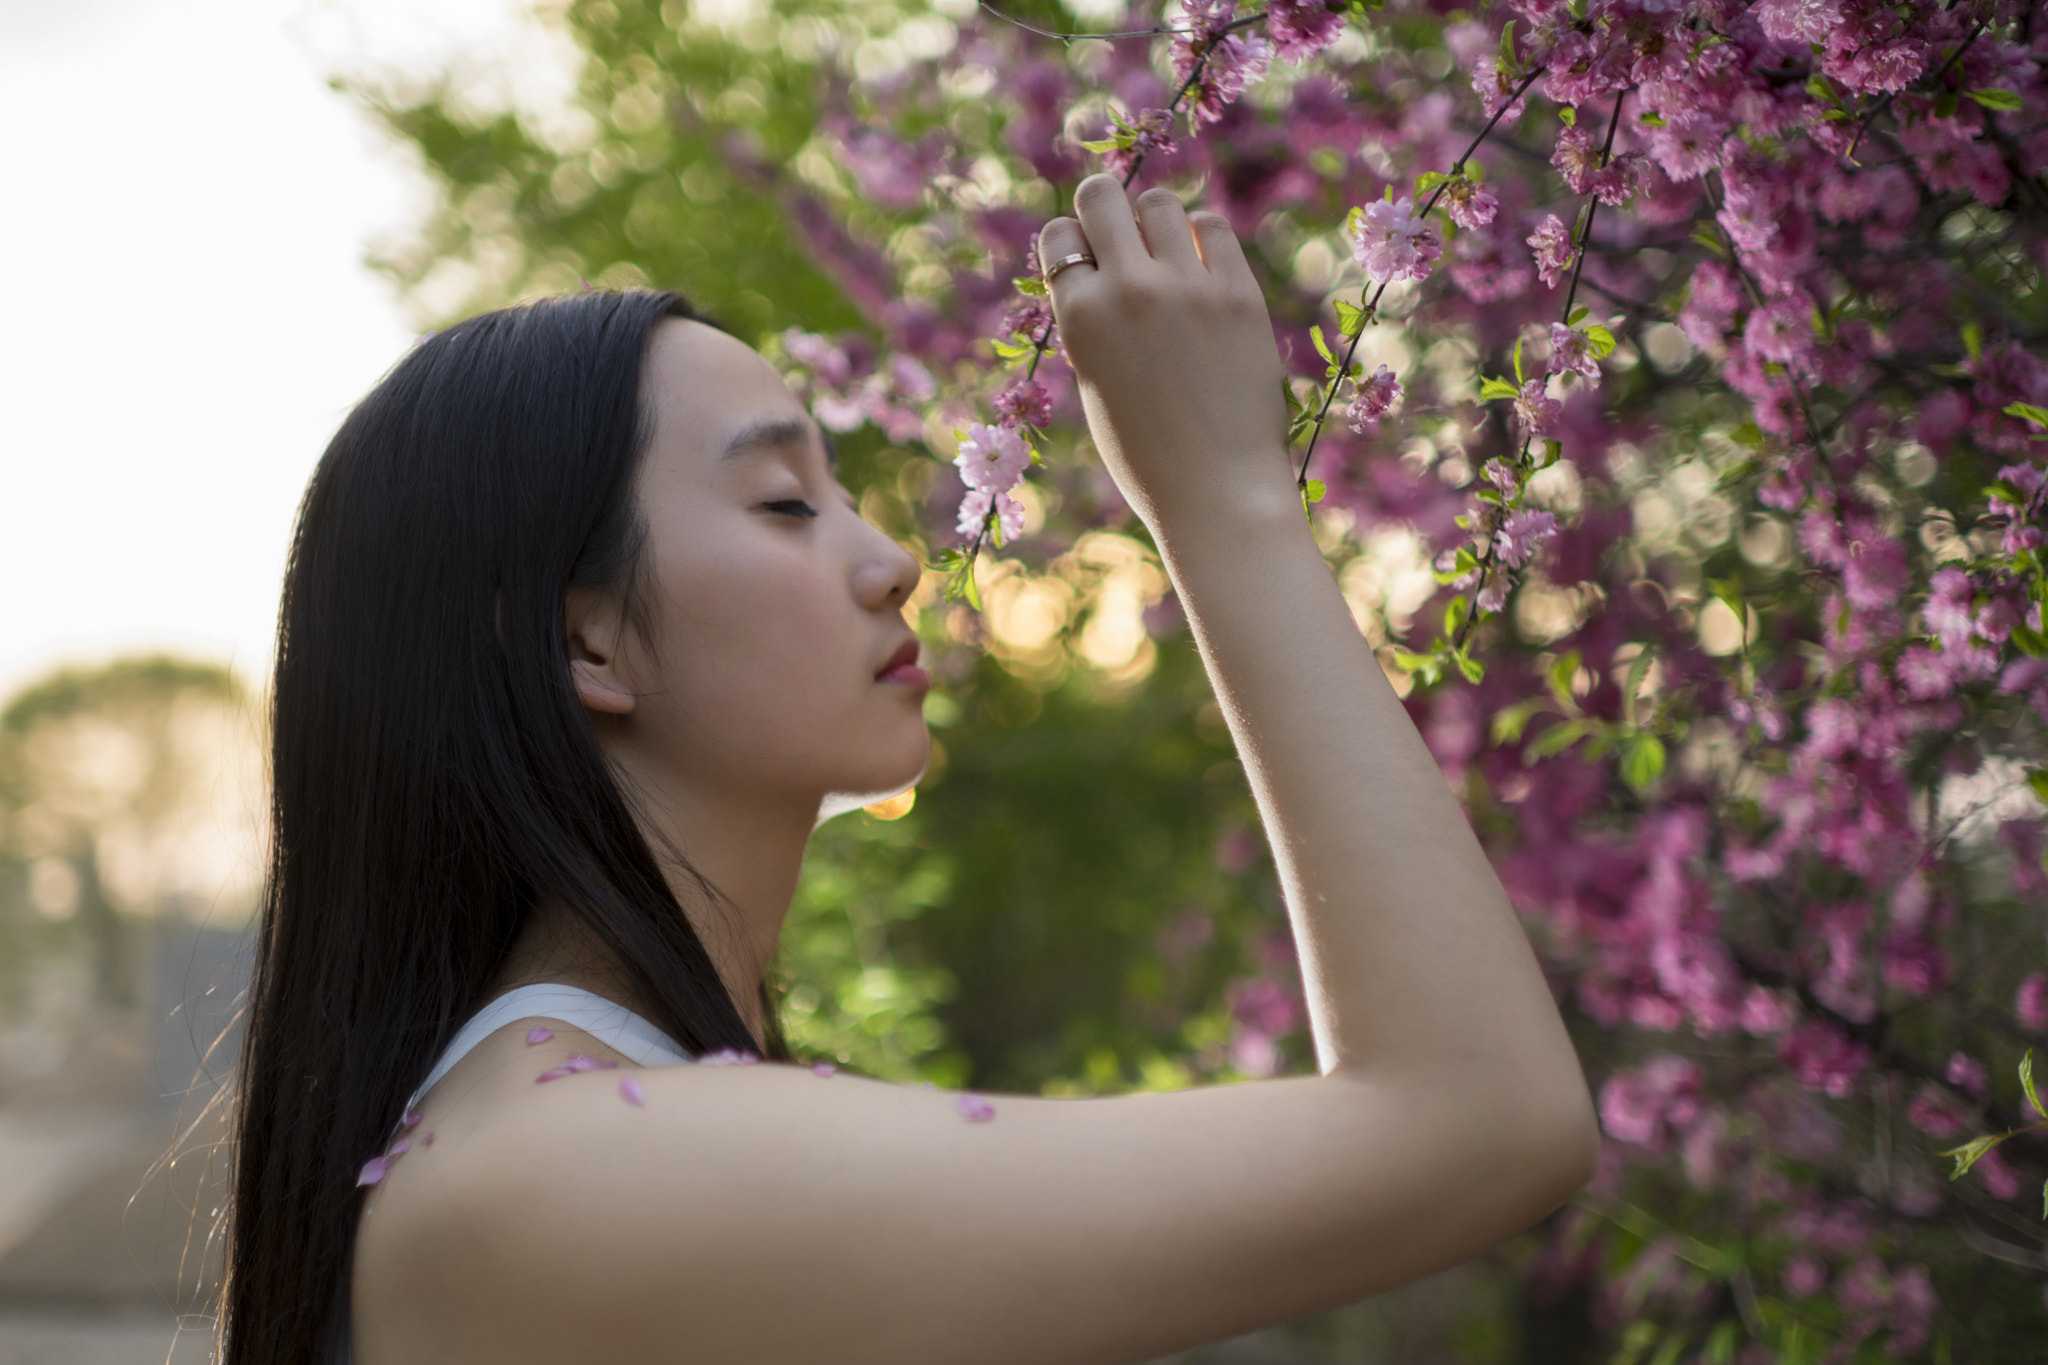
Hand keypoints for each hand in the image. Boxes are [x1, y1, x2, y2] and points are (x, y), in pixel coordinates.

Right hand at [1038, 176, 1293, 535]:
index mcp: (1080, 317)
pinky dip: (1202, 237)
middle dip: (1103, 207)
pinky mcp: (1238, 292)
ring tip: (1167, 257)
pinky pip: (1214, 226)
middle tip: (1119, 235)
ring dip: (1155, 221)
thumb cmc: (1146, 454)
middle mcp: (1128, 289)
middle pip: (1102, 195)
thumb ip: (1091, 321)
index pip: (1058, 237)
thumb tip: (1096, 265)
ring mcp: (1187, 286)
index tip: (1087, 264)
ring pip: (1160, 203)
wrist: (1216, 491)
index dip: (1070, 246)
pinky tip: (1202, 267)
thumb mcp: (1093, 384)